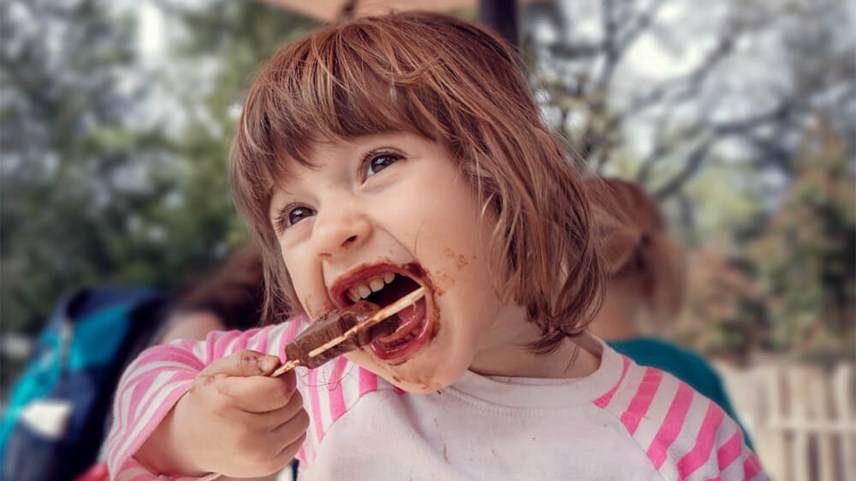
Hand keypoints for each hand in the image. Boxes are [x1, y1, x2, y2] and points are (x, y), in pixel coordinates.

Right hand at [136, 350, 308, 477]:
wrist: (192, 442)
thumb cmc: (210, 401)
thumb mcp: (218, 371)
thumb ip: (248, 360)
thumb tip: (277, 364)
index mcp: (227, 403)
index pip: (280, 389)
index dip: (284, 376)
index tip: (276, 373)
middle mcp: (244, 434)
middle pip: (293, 402)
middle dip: (285, 392)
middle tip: (265, 393)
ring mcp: (258, 455)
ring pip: (302, 419)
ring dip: (290, 410)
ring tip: (267, 409)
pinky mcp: (270, 466)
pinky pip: (300, 437)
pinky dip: (290, 428)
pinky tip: (269, 426)